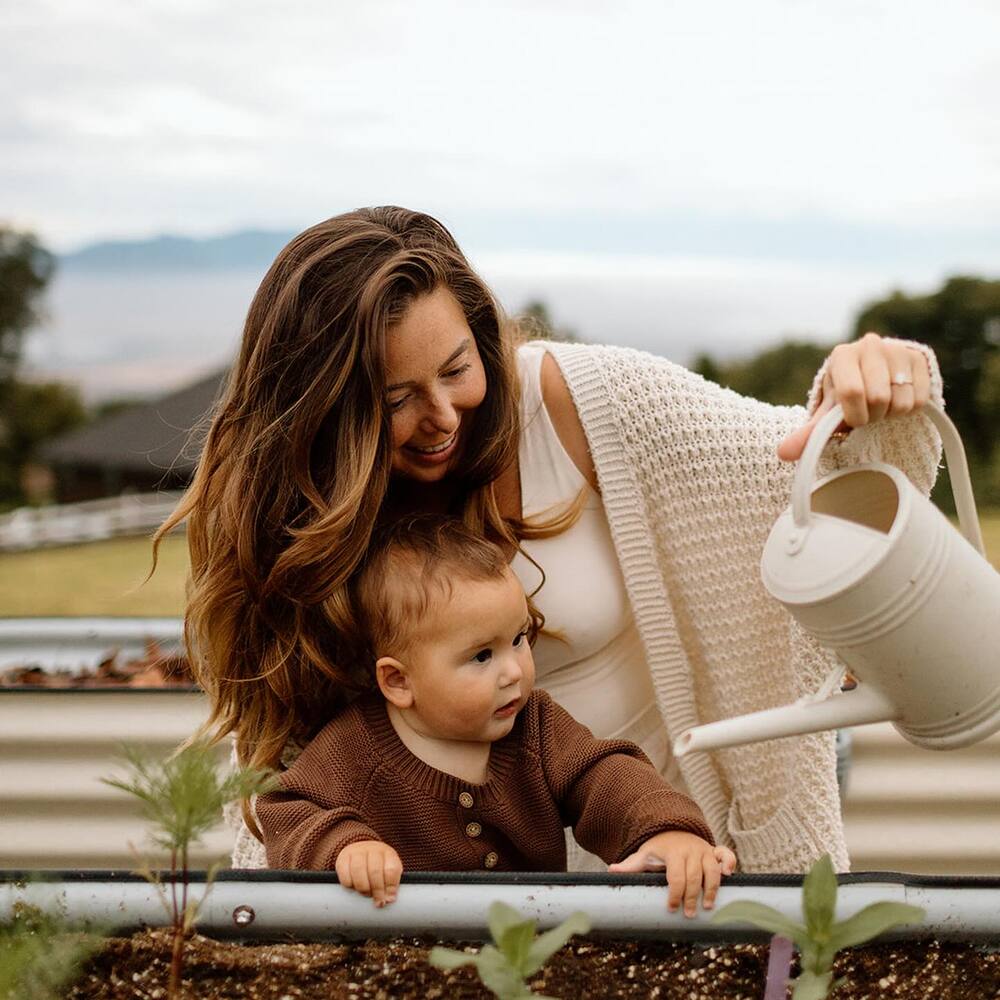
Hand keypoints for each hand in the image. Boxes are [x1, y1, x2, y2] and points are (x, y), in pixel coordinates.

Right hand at [335, 839, 402, 907]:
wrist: (360, 851)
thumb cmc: (378, 866)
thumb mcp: (389, 871)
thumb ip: (391, 885)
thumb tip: (389, 899)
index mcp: (388, 853)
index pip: (391, 869)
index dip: (391, 887)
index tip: (389, 899)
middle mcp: (373, 850)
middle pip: (375, 871)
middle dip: (377, 890)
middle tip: (378, 902)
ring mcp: (357, 852)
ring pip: (359, 871)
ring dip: (363, 888)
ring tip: (366, 894)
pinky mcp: (343, 858)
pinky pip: (345, 874)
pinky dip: (349, 884)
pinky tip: (354, 887)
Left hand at [608, 831, 736, 917]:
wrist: (672, 829)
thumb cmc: (658, 849)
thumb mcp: (644, 855)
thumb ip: (630, 865)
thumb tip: (611, 871)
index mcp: (673, 853)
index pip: (675, 875)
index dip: (674, 893)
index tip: (670, 908)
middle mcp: (690, 850)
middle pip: (694, 876)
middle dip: (692, 897)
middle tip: (688, 914)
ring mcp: (704, 850)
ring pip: (712, 869)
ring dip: (711, 888)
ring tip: (708, 906)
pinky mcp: (714, 850)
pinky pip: (726, 854)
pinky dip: (729, 863)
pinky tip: (728, 876)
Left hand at [777, 333, 931, 461]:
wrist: (875, 379)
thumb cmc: (846, 398)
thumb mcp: (827, 414)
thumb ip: (808, 434)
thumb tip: (782, 454)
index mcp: (842, 355)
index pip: (852, 391)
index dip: (855, 415)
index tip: (854, 420)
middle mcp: (870, 345)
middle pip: (879, 397)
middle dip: (874, 415)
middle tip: (869, 413)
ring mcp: (897, 349)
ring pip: (902, 400)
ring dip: (892, 414)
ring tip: (883, 406)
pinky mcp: (920, 359)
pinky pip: (921, 398)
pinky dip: (910, 409)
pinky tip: (898, 400)